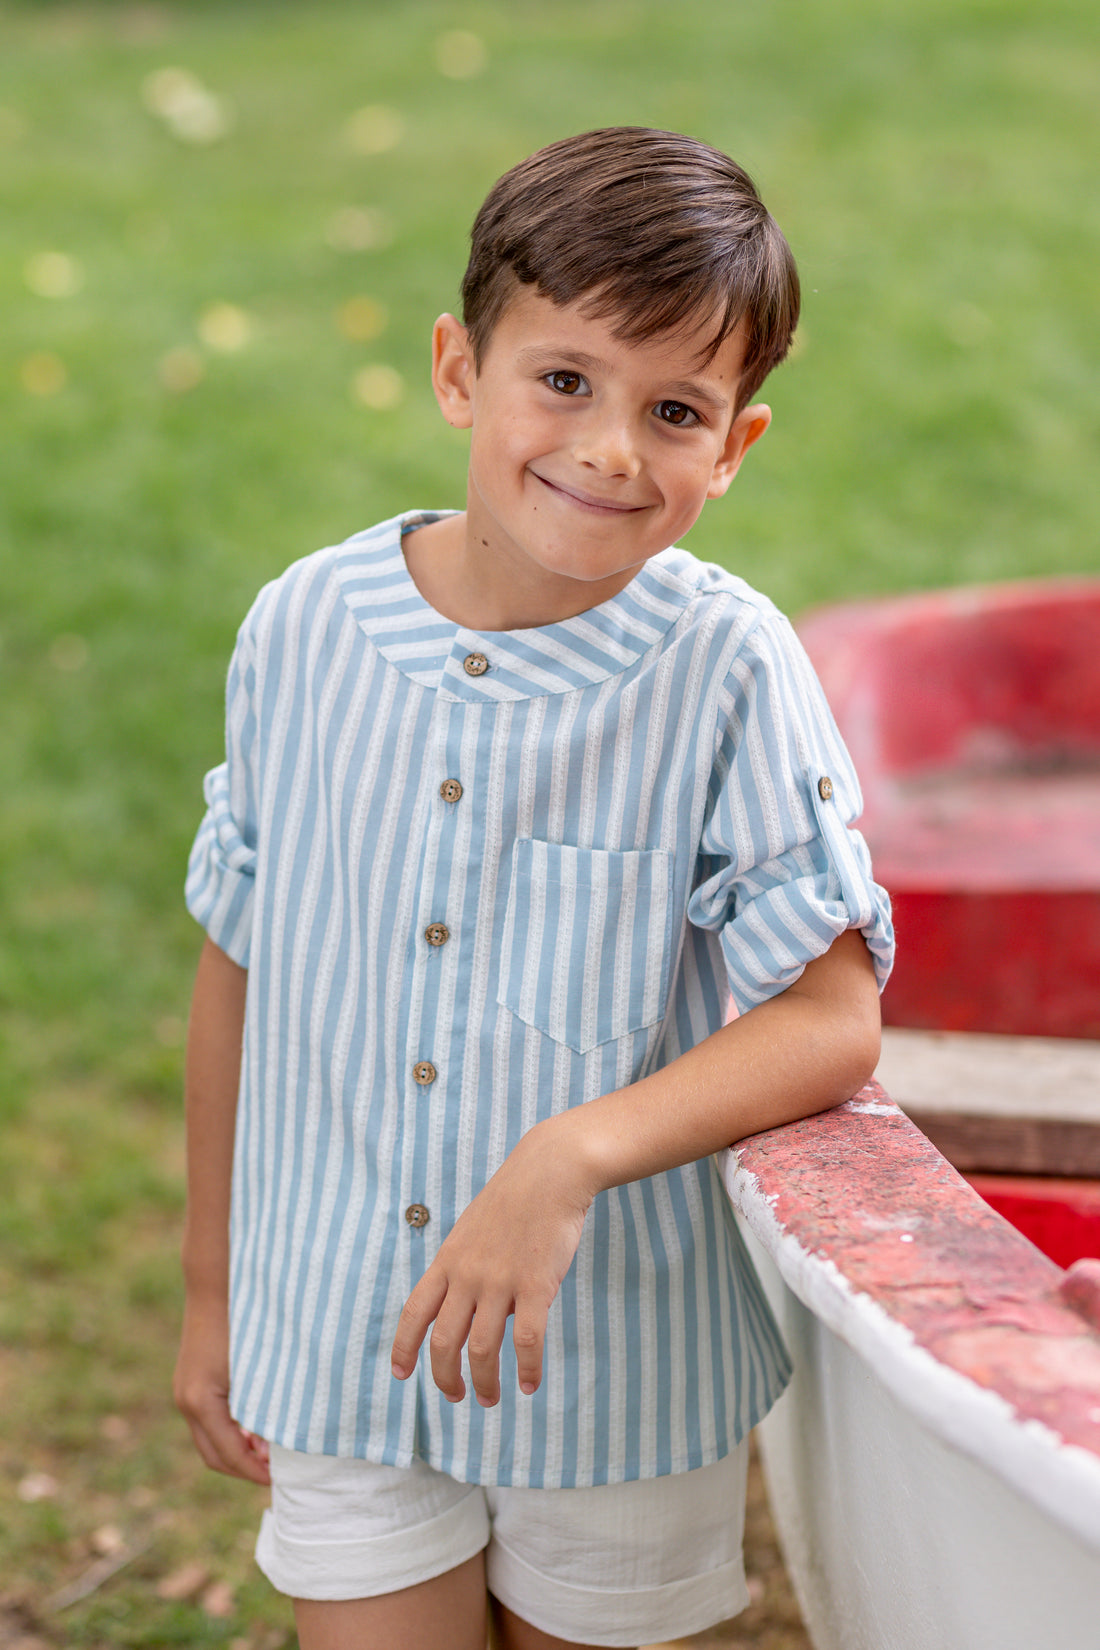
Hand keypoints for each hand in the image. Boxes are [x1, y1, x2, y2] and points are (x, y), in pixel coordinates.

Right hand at [173, 1297, 270, 1484]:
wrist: (216, 1284)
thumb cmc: (243, 1322)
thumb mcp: (258, 1370)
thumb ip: (264, 1408)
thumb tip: (278, 1443)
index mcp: (201, 1402)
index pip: (229, 1455)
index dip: (255, 1472)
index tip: (280, 1480)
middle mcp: (186, 1402)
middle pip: (214, 1456)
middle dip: (245, 1469)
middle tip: (278, 1472)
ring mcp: (184, 1392)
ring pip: (209, 1440)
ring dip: (238, 1452)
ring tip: (271, 1452)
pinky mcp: (190, 1383)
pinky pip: (208, 1421)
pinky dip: (230, 1433)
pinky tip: (256, 1428)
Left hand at [391, 1119, 593, 1406]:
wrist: (550, 1171)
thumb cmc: (515, 1201)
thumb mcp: (473, 1231)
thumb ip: (465, 1269)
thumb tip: (470, 1311)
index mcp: (448, 1260)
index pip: (414, 1312)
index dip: (404, 1347)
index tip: (401, 1374)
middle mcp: (467, 1274)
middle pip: (443, 1341)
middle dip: (445, 1377)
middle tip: (455, 1397)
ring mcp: (499, 1280)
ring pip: (481, 1349)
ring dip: (484, 1382)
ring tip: (489, 1400)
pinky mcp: (535, 1284)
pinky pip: (526, 1340)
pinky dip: (527, 1369)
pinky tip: (530, 1384)